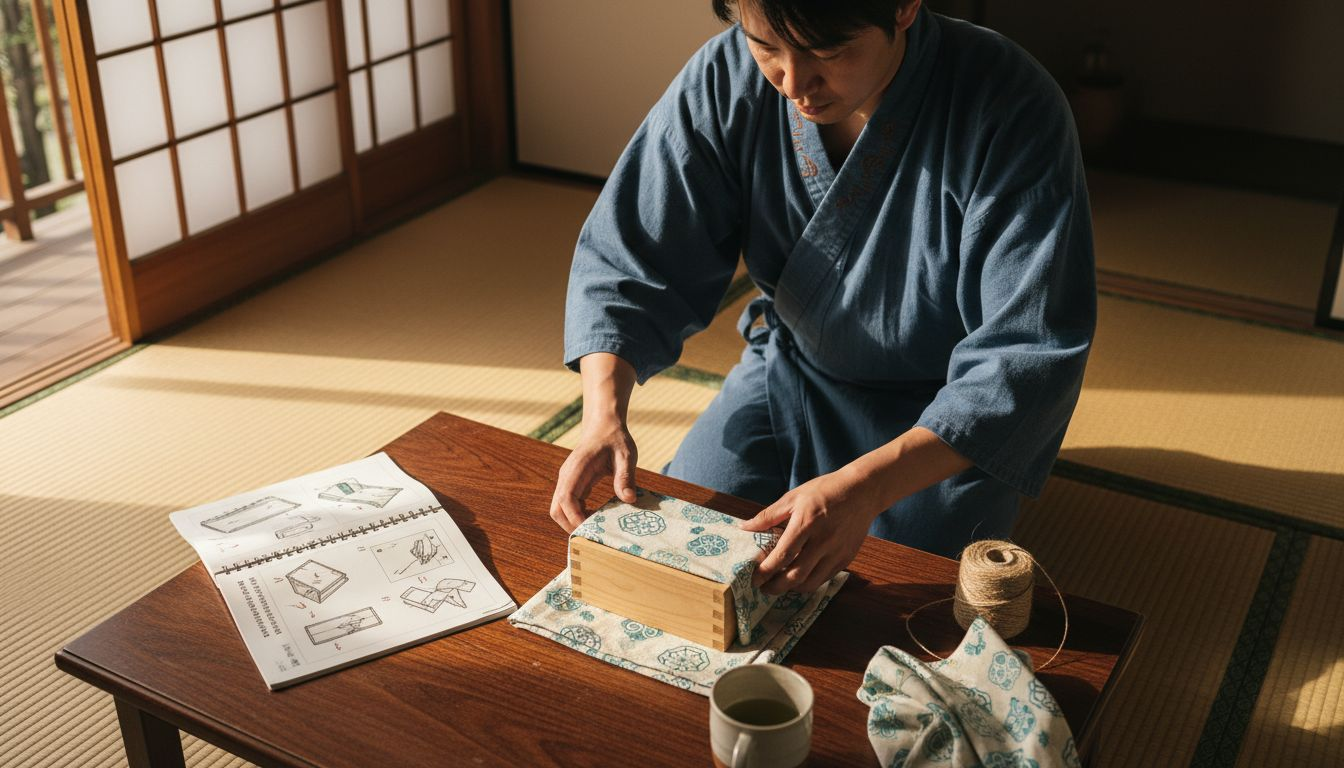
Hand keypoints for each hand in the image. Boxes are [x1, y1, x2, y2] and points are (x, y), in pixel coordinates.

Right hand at [549, 416, 638, 532]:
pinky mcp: (571, 483)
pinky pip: (567, 504)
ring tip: (594, 526)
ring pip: (558, 509)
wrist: (604, 426)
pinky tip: (594, 517)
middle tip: (593, 534)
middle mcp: (567, 476)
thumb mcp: (626, 455)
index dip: (575, 517)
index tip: (592, 528)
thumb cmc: (615, 439)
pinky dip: (576, 515)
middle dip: (570, 525)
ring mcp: (567, 480)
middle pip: (556, 509)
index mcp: (577, 469)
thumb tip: (629, 499)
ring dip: (572, 521)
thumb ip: (626, 476)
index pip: (566, 499)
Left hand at [739, 468, 882, 594]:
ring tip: (779, 585)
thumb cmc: (825, 491)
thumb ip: (768, 516)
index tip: (754, 578)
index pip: (783, 555)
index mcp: (806, 523)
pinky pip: (824, 578)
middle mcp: (823, 541)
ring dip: (792, 588)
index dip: (766, 571)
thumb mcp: (793, 497)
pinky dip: (809, 583)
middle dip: (776, 587)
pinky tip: (799, 579)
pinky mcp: (846, 558)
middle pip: (796, 575)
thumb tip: (744, 527)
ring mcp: (837, 552)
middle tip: (763, 588)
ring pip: (811, 583)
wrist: (862, 491)